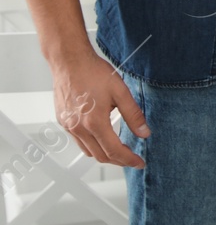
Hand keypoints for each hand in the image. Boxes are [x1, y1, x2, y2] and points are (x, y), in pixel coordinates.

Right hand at [53, 50, 147, 166]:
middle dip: (119, 160)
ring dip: (105, 154)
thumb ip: (134, 115)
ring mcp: (68, 126)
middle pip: (100, 156)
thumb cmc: (93, 73)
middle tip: (132, 158)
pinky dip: (92, 145)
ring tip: (120, 149)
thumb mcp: (121, 92)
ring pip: (88, 151)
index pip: (114, 151)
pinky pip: (79, 141)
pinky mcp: (63, 121)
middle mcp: (79, 128)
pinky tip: (103, 136)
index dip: (129, 160)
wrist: (69, 61)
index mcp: (94, 122)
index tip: (139, 162)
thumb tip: (144, 133)